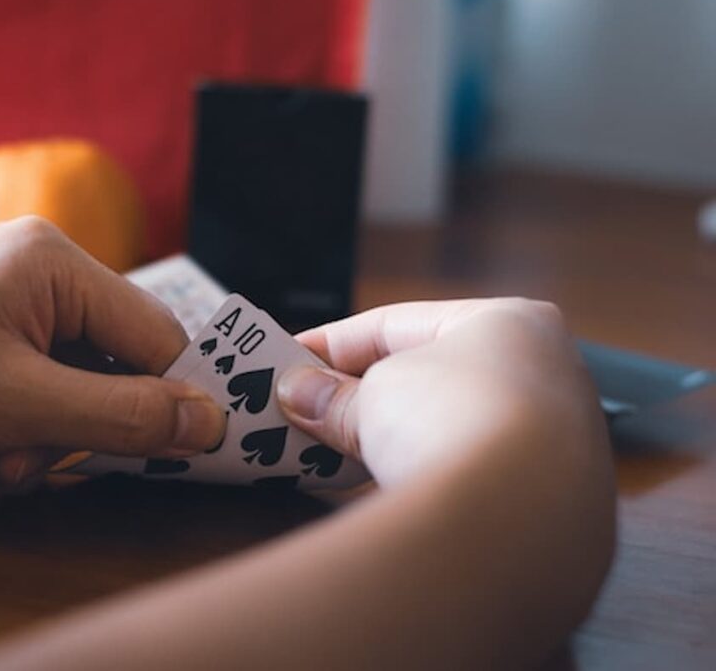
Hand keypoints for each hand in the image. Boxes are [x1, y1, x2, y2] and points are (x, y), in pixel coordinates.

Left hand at [0, 217, 223, 483]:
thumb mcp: (19, 405)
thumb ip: (121, 414)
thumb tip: (209, 422)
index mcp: (57, 263)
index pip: (156, 335)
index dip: (170, 399)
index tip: (174, 456)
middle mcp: (43, 271)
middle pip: (117, 359)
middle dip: (90, 424)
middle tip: (44, 463)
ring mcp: (13, 300)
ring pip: (80, 380)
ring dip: (54, 434)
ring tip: (3, 463)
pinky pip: (42, 383)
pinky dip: (27, 425)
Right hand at [277, 298, 605, 486]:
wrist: (512, 522)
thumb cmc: (451, 421)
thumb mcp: (373, 395)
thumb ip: (334, 395)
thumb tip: (300, 393)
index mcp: (512, 323)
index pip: (399, 324)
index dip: (332, 344)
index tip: (286, 361)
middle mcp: (548, 377)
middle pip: (428, 378)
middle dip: (360, 395)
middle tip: (304, 409)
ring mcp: (559, 446)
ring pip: (450, 431)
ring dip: (390, 440)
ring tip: (330, 453)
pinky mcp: (549, 507)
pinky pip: (470, 478)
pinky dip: (424, 477)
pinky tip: (382, 489)